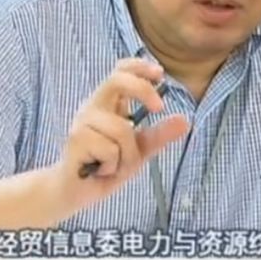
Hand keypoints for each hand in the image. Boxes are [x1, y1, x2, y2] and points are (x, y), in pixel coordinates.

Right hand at [55, 58, 189, 212]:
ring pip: (122, 130)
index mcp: (108, 103)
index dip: (139, 66)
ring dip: (128, 156)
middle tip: (159, 108)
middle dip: (142, 90)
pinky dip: (113, 167)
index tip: (160, 74)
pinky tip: (101, 170)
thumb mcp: (139, 150)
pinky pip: (111, 151)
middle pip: (117, 81)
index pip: (120, 71)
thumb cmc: (105, 166)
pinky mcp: (76, 140)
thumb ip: (159, 135)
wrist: (75, 193)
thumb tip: (184, 121)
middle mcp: (93, 107)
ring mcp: (83, 122)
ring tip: (114, 167)